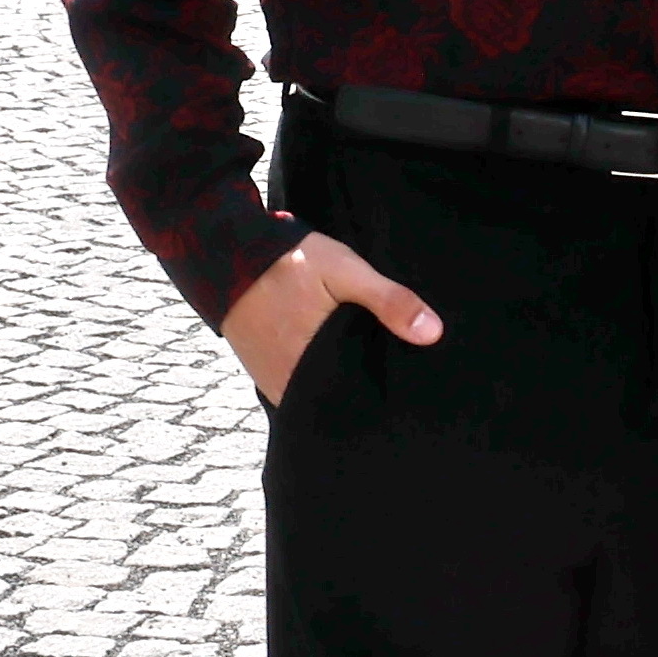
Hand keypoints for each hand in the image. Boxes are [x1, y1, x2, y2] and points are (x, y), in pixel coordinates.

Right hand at [222, 229, 440, 404]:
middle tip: (390, 388)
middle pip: (337, 404)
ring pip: (316, 398)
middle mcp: (290, 384)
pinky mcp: (262, 372)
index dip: (380, 401)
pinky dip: (316, 382)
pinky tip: (336, 367)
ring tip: (365, 377)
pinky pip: (297, 389)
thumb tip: (433, 334)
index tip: (404, 397)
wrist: (224, 251)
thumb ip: (388, 301)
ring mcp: (273, 380)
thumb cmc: (289, 261)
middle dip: (362, 397)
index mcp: (314, 367)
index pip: (358, 402)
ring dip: (337, 390)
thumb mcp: (346, 272)